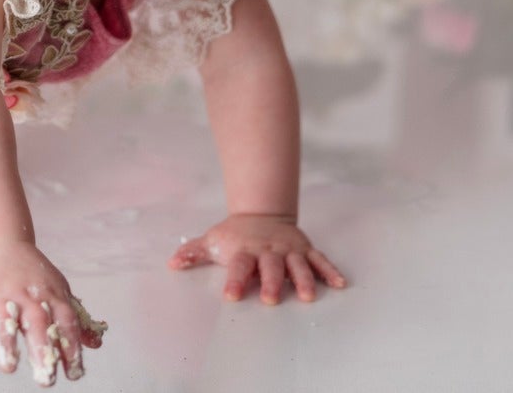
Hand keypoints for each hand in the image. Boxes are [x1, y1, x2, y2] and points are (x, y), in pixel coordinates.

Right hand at [0, 239, 106, 385]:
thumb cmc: (31, 272)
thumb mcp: (57, 290)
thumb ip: (74, 319)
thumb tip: (95, 344)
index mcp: (50, 294)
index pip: (65, 323)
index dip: (71, 348)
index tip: (74, 374)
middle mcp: (26, 294)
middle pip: (37, 323)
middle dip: (42, 351)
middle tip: (46, 381)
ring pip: (2, 318)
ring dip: (5, 342)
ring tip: (8, 366)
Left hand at [168, 213, 347, 303]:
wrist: (260, 213)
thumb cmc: (234, 235)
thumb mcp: (213, 241)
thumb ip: (193, 253)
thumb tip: (172, 263)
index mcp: (245, 250)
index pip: (238, 266)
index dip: (234, 280)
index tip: (231, 297)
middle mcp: (268, 251)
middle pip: (270, 267)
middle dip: (271, 282)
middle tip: (270, 299)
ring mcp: (288, 250)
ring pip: (297, 265)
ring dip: (304, 280)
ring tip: (308, 296)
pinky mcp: (304, 249)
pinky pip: (319, 260)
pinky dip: (329, 271)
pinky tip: (340, 284)